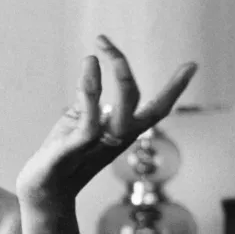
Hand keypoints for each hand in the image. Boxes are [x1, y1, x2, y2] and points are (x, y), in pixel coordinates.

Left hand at [15, 35, 197, 212]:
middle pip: (139, 102)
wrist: (42, 192)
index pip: (156, 109)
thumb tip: (92, 72)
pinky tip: (88, 67)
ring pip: (123, 109)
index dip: (174, 89)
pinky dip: (91, 91)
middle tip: (105, 42)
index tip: (192, 65)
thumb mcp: (78, 124)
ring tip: (100, 51)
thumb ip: (88, 103)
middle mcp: (117, 138)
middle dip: (126, 69)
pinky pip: (91, 118)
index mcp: (122, 132)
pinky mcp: (77, 147)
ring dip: (117, 76)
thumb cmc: (61, 159)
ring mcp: (100, 144)